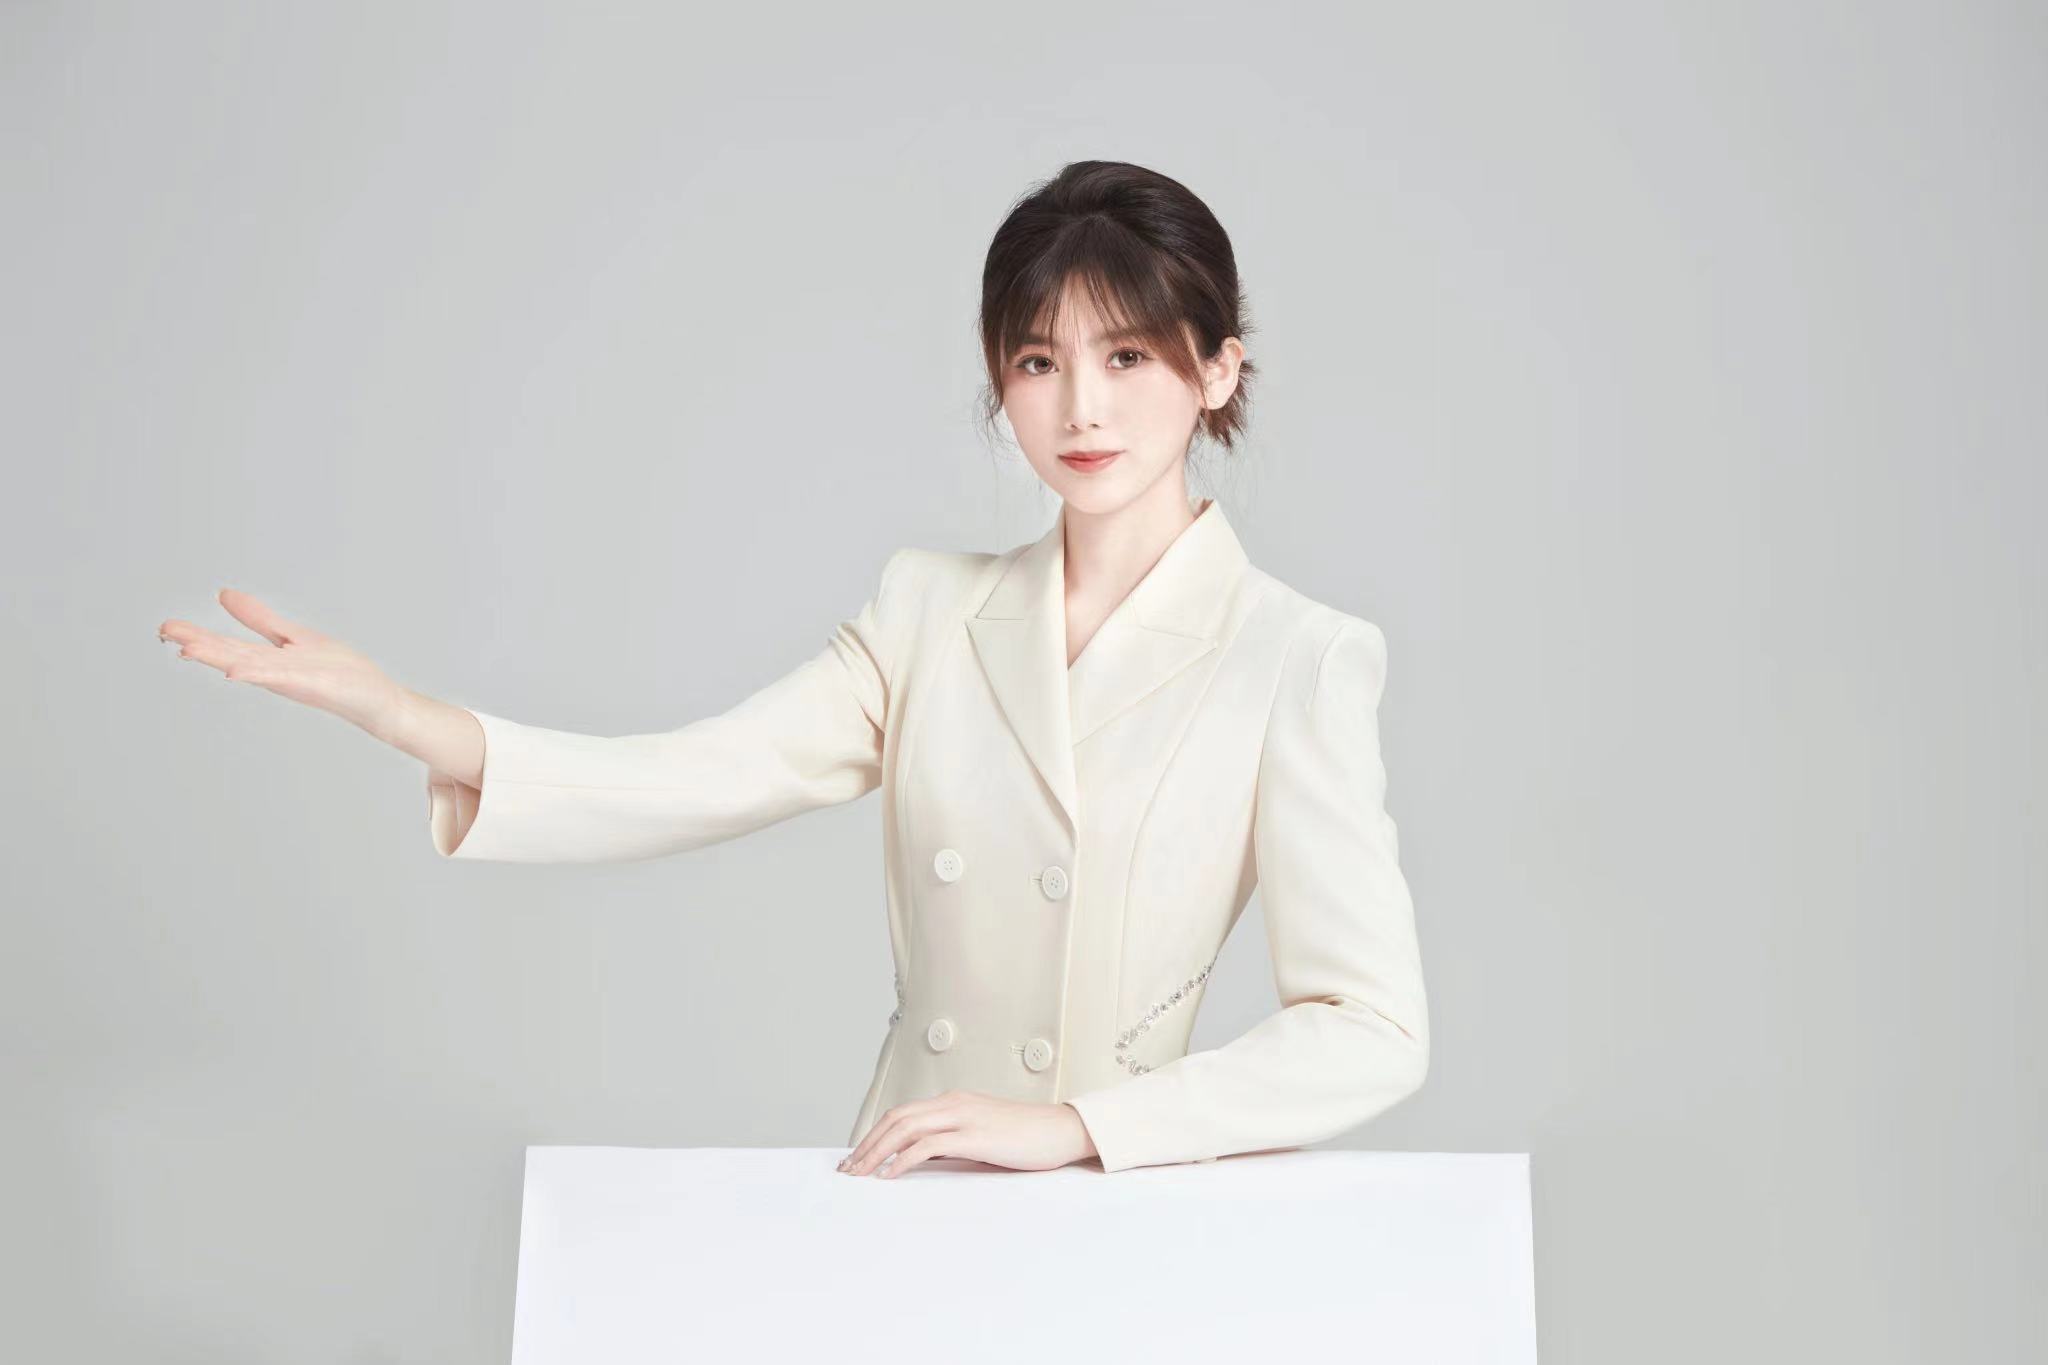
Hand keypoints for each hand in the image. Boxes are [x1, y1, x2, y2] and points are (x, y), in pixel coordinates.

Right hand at [157, 589, 408, 739]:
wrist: (373, 699)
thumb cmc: (337, 671)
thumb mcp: (292, 636)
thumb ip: (259, 619)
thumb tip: (223, 594)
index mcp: (267, 659)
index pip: (227, 644)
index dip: (197, 636)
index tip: (165, 627)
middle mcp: (273, 671)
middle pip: (230, 655)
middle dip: (198, 644)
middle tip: (164, 632)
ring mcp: (291, 679)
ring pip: (248, 666)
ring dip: (218, 658)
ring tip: (187, 650)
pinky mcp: (311, 684)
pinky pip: (280, 677)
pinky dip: (258, 673)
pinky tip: (235, 671)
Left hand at [837, 1092, 1098, 1178]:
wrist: (1062, 1130)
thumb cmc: (1026, 1138)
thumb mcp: (982, 1136)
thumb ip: (953, 1142)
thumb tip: (922, 1160)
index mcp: (954, 1101)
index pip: (902, 1114)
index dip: (875, 1135)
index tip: (857, 1158)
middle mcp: (954, 1103)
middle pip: (896, 1118)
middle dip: (867, 1144)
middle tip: (848, 1170)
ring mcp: (963, 1116)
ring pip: (906, 1128)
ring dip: (877, 1152)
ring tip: (860, 1174)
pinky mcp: (974, 1136)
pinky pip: (928, 1144)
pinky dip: (903, 1158)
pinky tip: (890, 1174)